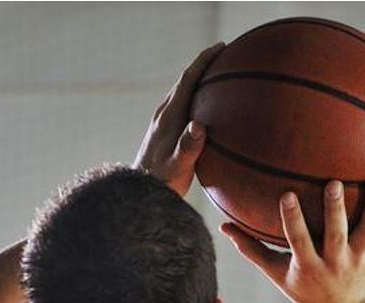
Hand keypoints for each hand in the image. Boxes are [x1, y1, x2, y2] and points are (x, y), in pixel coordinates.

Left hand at [133, 42, 223, 195]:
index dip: (203, 61)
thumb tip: (199, 127)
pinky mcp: (164, 132)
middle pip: (185, 80)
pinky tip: (208, 106)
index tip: (221, 47)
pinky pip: (183, 105)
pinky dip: (197, 96)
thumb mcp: (178, 167)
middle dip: (204, 64)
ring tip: (218, 74)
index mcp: (169, 117)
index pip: (187, 80)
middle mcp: (164, 114)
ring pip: (183, 92)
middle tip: (225, 54)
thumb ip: (188, 147)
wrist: (139, 193)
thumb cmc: (162, 183)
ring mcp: (163, 122)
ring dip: (199, 79)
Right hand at [221, 180, 364, 302]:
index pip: (299, 241)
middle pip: (337, 234)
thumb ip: (251, 249)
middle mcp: (336, 261)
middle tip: (334, 183)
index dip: (292, 220)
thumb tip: (222, 225)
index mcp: (309, 266)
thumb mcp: (276, 273)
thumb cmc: (303, 287)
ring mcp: (359, 256)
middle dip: (335, 210)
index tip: (286, 194)